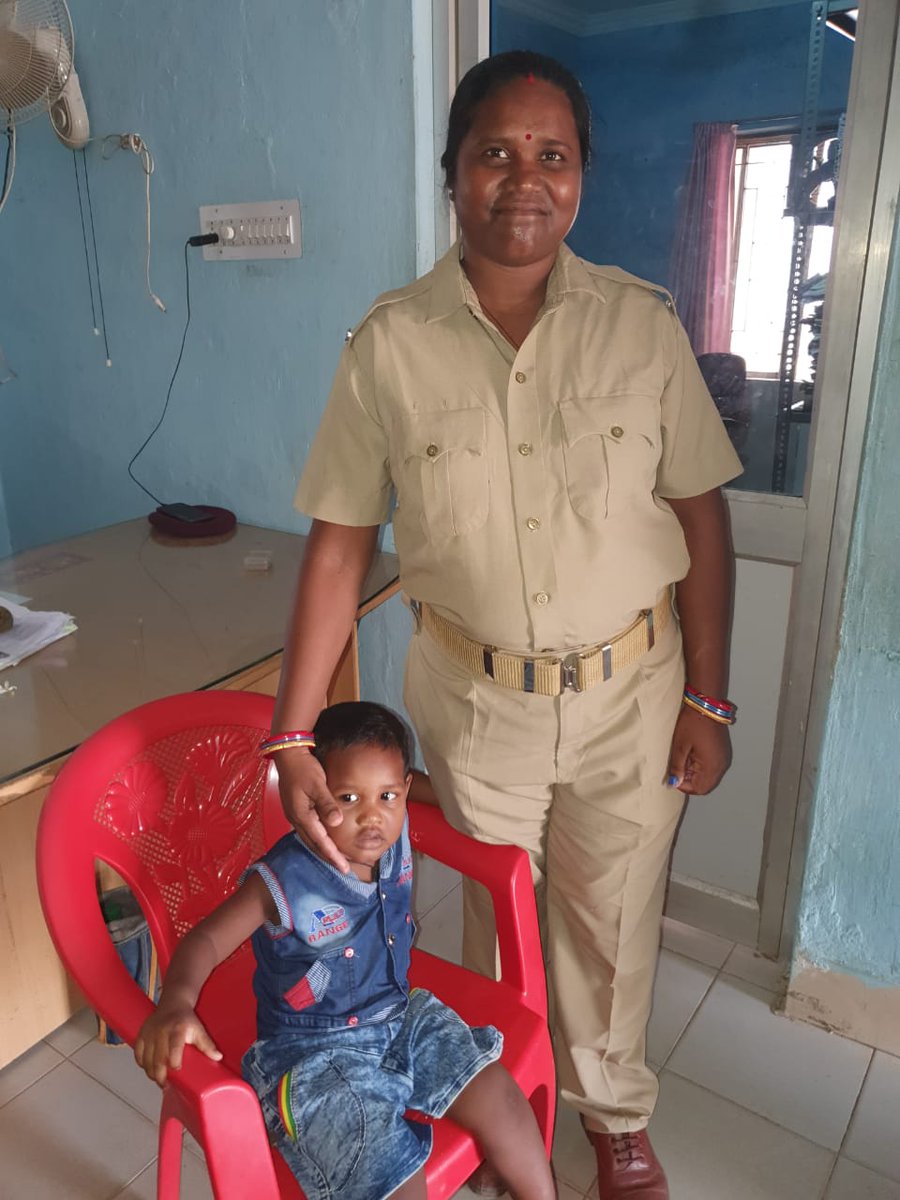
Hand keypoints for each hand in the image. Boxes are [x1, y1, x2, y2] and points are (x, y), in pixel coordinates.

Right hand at [134, 1002, 221, 1085]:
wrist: (173, 1002)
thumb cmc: (186, 1018)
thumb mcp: (199, 1029)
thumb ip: (207, 1044)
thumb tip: (218, 1057)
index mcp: (177, 1030)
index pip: (174, 1048)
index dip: (175, 1062)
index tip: (177, 1070)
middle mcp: (161, 1031)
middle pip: (157, 1060)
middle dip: (160, 1076)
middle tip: (166, 1085)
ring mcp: (149, 1033)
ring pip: (146, 1060)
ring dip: (151, 1073)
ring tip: (159, 1079)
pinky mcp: (141, 1034)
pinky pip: (138, 1054)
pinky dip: (142, 1064)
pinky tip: (149, 1068)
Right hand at [274, 749, 349, 872]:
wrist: (287, 755)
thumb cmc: (303, 767)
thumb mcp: (317, 783)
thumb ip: (327, 803)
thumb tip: (337, 822)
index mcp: (302, 815)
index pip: (321, 841)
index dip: (333, 855)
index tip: (344, 868)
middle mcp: (296, 819)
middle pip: (314, 844)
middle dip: (329, 857)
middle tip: (344, 868)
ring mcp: (294, 815)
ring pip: (310, 839)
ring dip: (323, 850)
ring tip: (337, 859)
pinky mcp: (296, 810)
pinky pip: (308, 830)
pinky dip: (318, 839)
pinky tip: (325, 840)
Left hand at [666, 705, 731, 794]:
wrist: (706, 704)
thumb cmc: (693, 723)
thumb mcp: (680, 746)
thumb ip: (677, 767)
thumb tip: (673, 783)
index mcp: (712, 766)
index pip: (699, 789)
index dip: (684, 786)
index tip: (674, 775)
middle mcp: (722, 765)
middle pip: (705, 785)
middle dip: (691, 780)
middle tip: (679, 767)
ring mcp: (724, 758)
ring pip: (709, 777)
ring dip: (696, 773)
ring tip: (685, 757)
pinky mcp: (723, 751)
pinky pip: (713, 767)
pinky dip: (702, 766)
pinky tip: (693, 753)